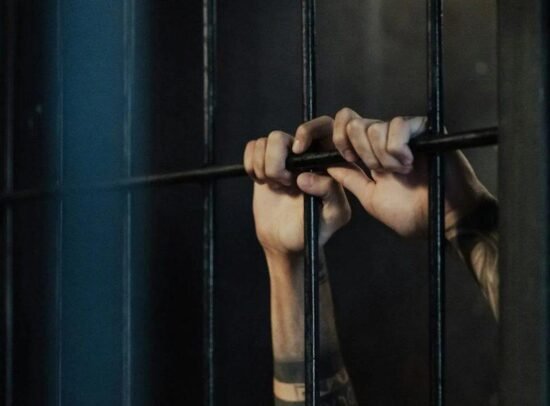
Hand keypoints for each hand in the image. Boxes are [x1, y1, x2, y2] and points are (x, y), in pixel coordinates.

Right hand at [244, 116, 350, 257]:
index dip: (307, 131)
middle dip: (277, 160)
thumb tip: (305, 177)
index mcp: (327, 161)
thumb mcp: (332, 215)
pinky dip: (252, 165)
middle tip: (285, 183)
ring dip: (265, 167)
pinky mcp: (263, 162)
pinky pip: (252, 147)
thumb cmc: (313, 230)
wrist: (285, 242)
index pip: (324, 126)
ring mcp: (282, 157)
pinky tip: (263, 182)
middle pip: (282, 135)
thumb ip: (330, 193)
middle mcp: (305, 154)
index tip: (298, 151)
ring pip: (265, 141)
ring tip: (277, 186)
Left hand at [318, 108, 490, 237]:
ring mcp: (403, 132)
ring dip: (383, 157)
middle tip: (381, 172)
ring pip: (374, 127)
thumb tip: (326, 165)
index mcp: (367, 154)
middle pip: (353, 124)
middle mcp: (383, 139)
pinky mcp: (423, 127)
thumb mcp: (371, 198)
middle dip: (361, 152)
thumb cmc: (413, 213)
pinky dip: (398, 149)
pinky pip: (398, 125)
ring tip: (402, 172)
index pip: (343, 127)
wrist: (445, 219)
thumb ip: (350, 179)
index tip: (348, 159)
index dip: (337, 139)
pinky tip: (411, 163)